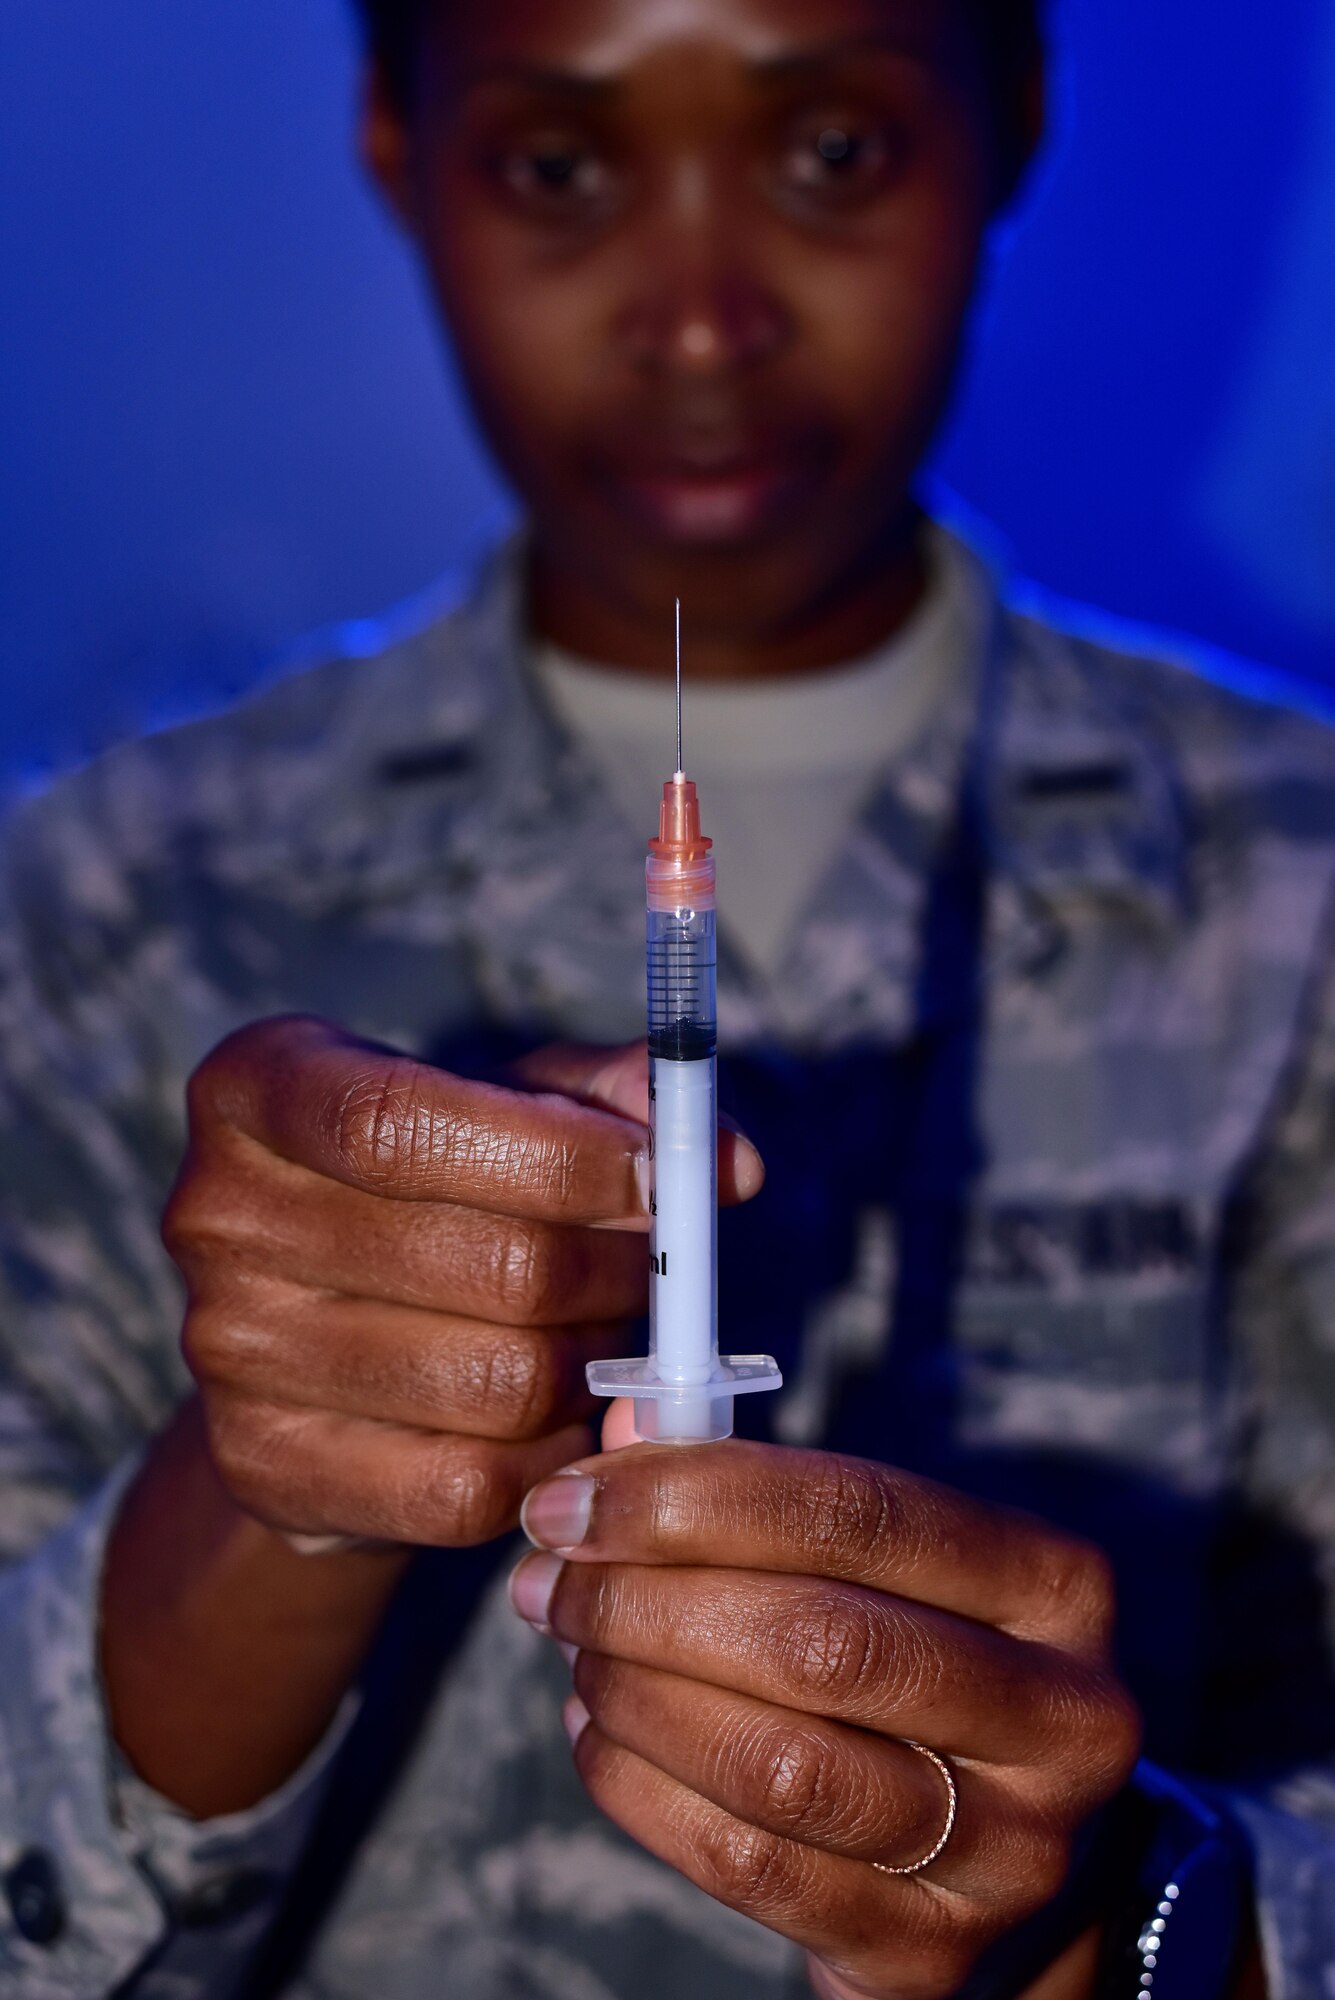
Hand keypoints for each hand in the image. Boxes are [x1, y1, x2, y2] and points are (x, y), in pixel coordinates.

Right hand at [164, 1017, 761, 1546]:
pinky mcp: (265, 1469)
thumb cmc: (435, 1186)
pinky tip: (557, 1421)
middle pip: (482, 1262)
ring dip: (592, 1370)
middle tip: (650, 1272)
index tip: (660, 1174)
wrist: (314, 1341)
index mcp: (257, 1087)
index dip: (556, 1155)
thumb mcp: (504, 1106)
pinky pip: (464, 1490)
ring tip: (602, 1340)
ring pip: (494, 1384)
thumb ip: (612, 1099)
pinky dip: (548, 1461)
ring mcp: (228, 1351)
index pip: (398, 1122)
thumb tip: (727, 1155)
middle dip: (611, 1272)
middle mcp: (214, 1213)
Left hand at [511, 1438, 1141, 1999]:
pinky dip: (644, 1791)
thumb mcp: (874, 1567)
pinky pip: (752, 1866)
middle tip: (550, 1582)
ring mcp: (1007, 1852)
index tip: (573, 1498)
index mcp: (1054, 1586)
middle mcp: (1060, 1717)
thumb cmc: (912, 1666)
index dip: (698, 1497)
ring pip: (781, 1765)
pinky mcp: (930, 1955)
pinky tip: (598, 1737)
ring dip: (639, 1696)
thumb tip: (623, 1425)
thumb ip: (758, 1492)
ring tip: (577, 1655)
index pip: (862, 1512)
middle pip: (820, 1640)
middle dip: (651, 1601)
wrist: (999, 1871)